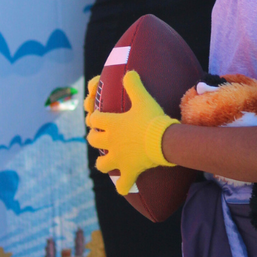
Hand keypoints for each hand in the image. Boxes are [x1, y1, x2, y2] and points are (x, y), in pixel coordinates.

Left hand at [86, 71, 177, 194]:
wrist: (164, 140)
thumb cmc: (152, 118)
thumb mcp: (143, 98)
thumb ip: (134, 84)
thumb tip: (129, 72)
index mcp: (112, 123)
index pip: (94, 119)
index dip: (95, 118)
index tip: (98, 118)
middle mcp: (110, 141)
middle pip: (93, 140)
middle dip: (95, 137)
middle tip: (103, 135)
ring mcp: (119, 158)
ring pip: (101, 163)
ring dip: (103, 161)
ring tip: (108, 159)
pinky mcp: (130, 170)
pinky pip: (122, 184)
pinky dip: (122, 185)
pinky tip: (123, 185)